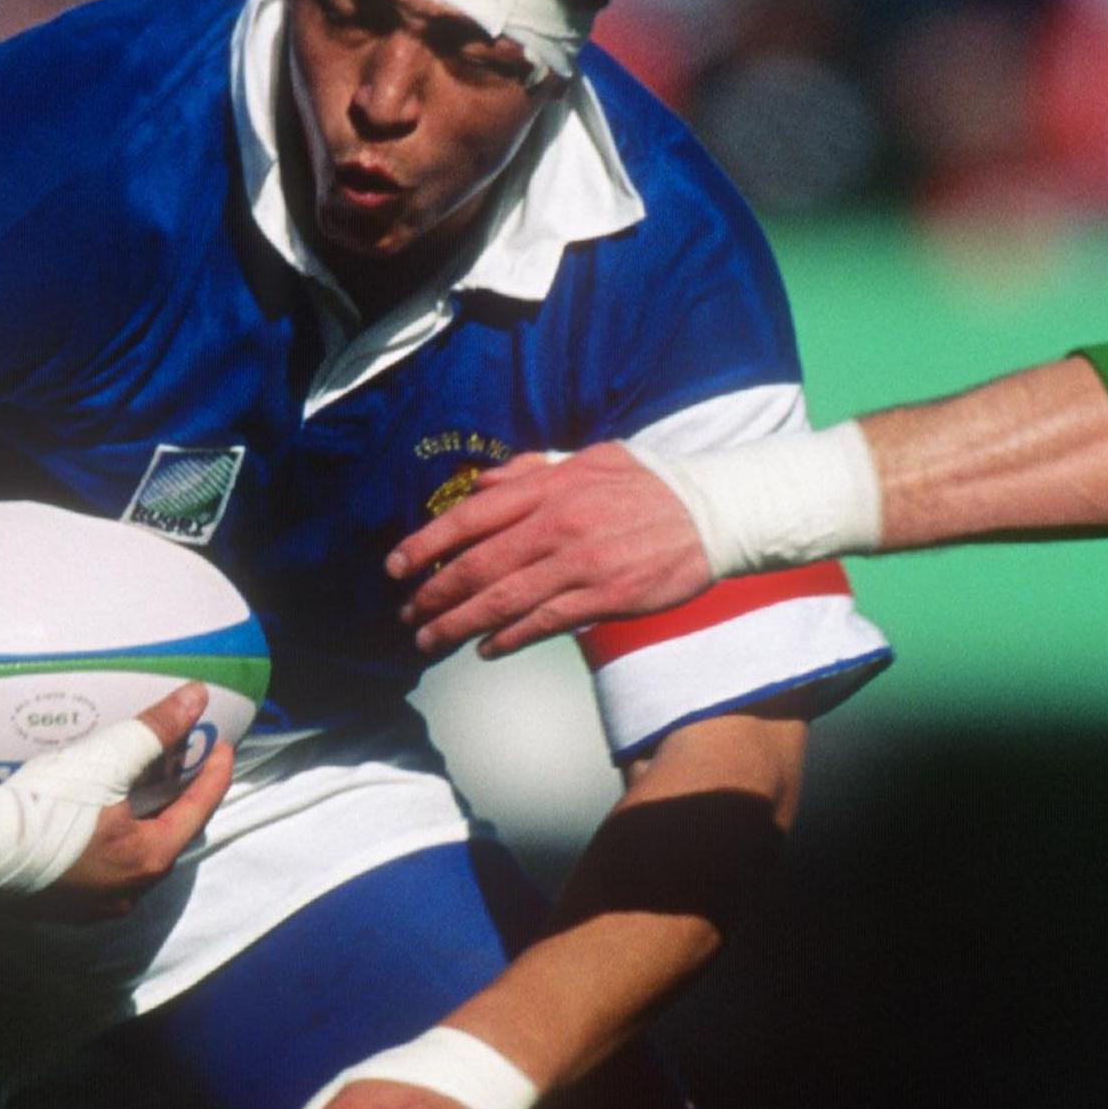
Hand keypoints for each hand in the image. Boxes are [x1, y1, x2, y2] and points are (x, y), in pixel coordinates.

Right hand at [47, 683, 236, 914]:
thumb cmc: (46, 804)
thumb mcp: (106, 760)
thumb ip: (155, 729)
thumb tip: (197, 696)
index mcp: (148, 860)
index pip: (198, 810)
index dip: (214, 774)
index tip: (222, 746)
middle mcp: (128, 893)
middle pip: (167, 836)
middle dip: (177, 798)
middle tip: (180, 763)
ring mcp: (93, 906)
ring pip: (133, 856)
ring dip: (142, 821)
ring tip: (140, 786)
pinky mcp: (61, 906)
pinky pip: (102, 869)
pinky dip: (112, 839)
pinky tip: (97, 819)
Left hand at [388, 445, 716, 656]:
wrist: (710, 513)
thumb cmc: (648, 485)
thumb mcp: (589, 460)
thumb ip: (531, 472)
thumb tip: (482, 485)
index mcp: (548, 488)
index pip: (470, 517)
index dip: (426, 544)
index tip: (397, 566)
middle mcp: (556, 525)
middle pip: (477, 566)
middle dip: (433, 594)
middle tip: (409, 613)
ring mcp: (579, 564)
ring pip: (502, 601)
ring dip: (458, 624)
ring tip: (430, 640)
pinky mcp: (603, 597)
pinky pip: (543, 623)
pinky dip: (508, 638)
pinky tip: (486, 648)